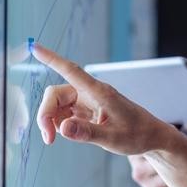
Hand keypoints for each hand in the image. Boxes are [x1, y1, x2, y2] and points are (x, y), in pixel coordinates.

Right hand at [32, 44, 173, 154]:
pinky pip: (63, 113)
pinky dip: (58, 124)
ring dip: (50, 121)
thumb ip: (87, 133)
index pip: (71, 70)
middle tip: (48, 138)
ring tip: (52, 139)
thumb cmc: (137, 134)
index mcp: (99, 92)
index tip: (35, 47)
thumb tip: (62, 128)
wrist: (151, 137)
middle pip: (55, 94)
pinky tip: (69, 134)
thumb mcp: (113, 139)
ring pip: (57, 105)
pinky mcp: (85, 110)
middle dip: (46, 114)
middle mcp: (90, 93)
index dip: (51, 58)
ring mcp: (86, 101)